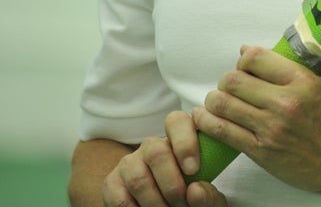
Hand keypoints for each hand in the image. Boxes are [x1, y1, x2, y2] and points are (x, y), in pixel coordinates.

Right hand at [101, 111, 228, 206]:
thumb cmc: (191, 200)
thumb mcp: (206, 198)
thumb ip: (208, 196)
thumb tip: (195, 191)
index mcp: (179, 140)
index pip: (177, 122)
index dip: (185, 142)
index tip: (194, 170)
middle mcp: (152, 146)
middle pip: (156, 152)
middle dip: (172, 184)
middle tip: (182, 204)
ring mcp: (129, 163)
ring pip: (138, 178)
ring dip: (156, 203)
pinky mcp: (112, 183)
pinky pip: (120, 198)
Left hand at [193, 44, 320, 196]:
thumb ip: (290, 69)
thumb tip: (253, 54)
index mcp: (301, 81)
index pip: (256, 57)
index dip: (244, 58)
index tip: (244, 64)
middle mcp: (284, 102)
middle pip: (234, 79)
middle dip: (227, 79)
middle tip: (230, 85)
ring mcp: (271, 128)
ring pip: (223, 104)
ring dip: (214, 100)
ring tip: (216, 100)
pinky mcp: (262, 151)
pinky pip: (223, 132)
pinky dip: (208, 121)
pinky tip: (204, 116)